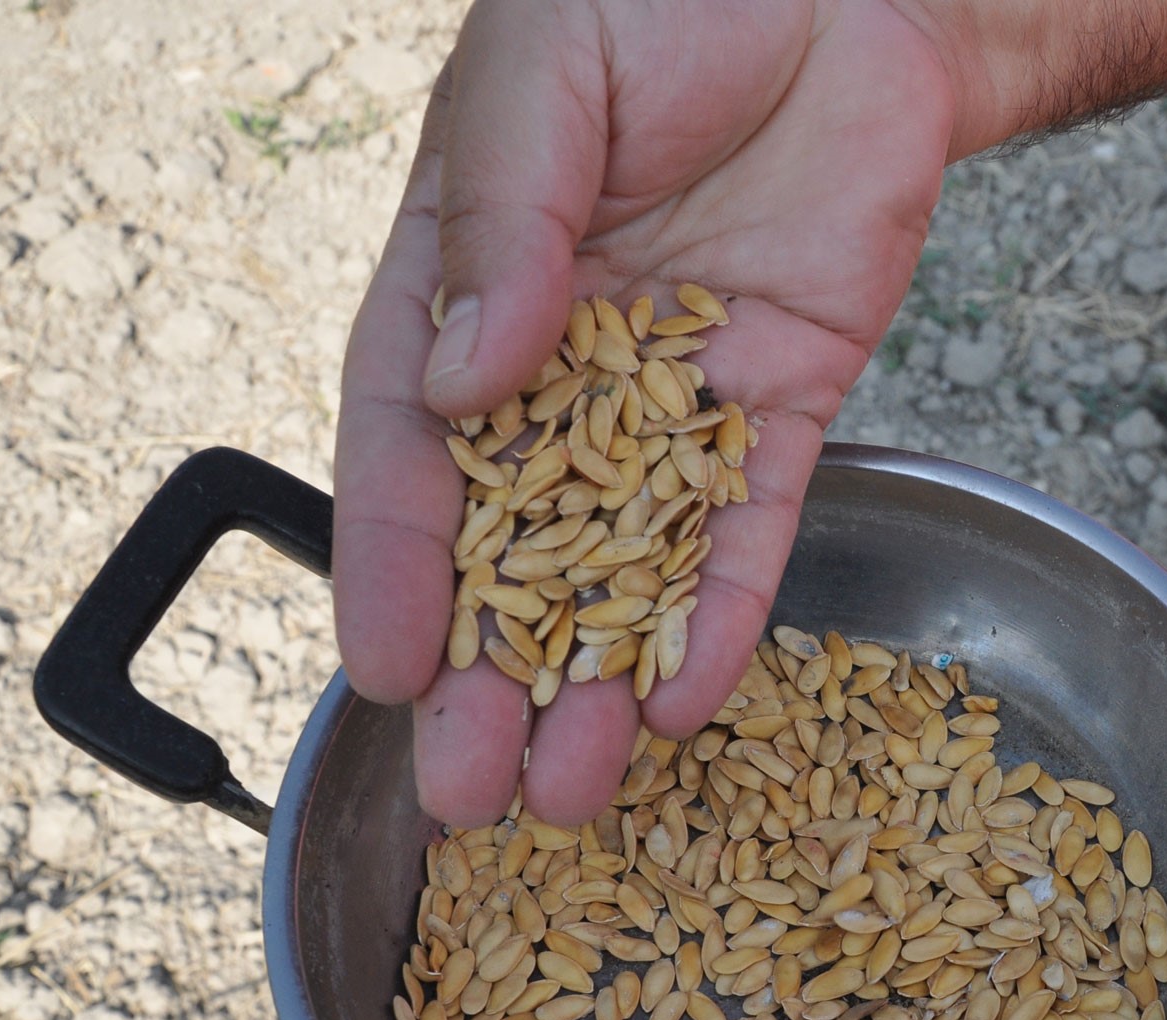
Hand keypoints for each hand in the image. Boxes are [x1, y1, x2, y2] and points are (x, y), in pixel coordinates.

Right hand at [332, 0, 954, 824]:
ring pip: (630, 561)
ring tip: (571, 796)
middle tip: (467, 795)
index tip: (384, 673)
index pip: (410, 445)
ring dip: (599, 681)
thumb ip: (503, 219)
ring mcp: (674, 391)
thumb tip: (466, 375)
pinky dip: (727, 609)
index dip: (396, 565)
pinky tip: (695, 705)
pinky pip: (751, 521)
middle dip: (489, 673)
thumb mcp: (548, 77)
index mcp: (462, 281)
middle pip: (513, 542)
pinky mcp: (782, 399)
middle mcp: (559, 361)